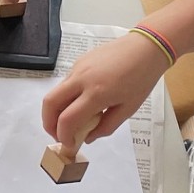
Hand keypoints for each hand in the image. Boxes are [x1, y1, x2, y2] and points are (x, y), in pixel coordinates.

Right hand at [42, 35, 169, 151]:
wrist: (145, 48)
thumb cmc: (141, 79)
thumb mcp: (129, 109)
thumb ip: (106, 126)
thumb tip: (87, 138)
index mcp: (96, 94)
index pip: (67, 119)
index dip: (63, 136)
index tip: (68, 144)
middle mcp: (81, 79)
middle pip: (49, 103)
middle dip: (48, 123)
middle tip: (58, 134)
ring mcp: (77, 68)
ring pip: (55, 92)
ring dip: (55, 110)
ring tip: (70, 120)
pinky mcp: (78, 61)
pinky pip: (65, 83)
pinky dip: (65, 97)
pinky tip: (80, 102)